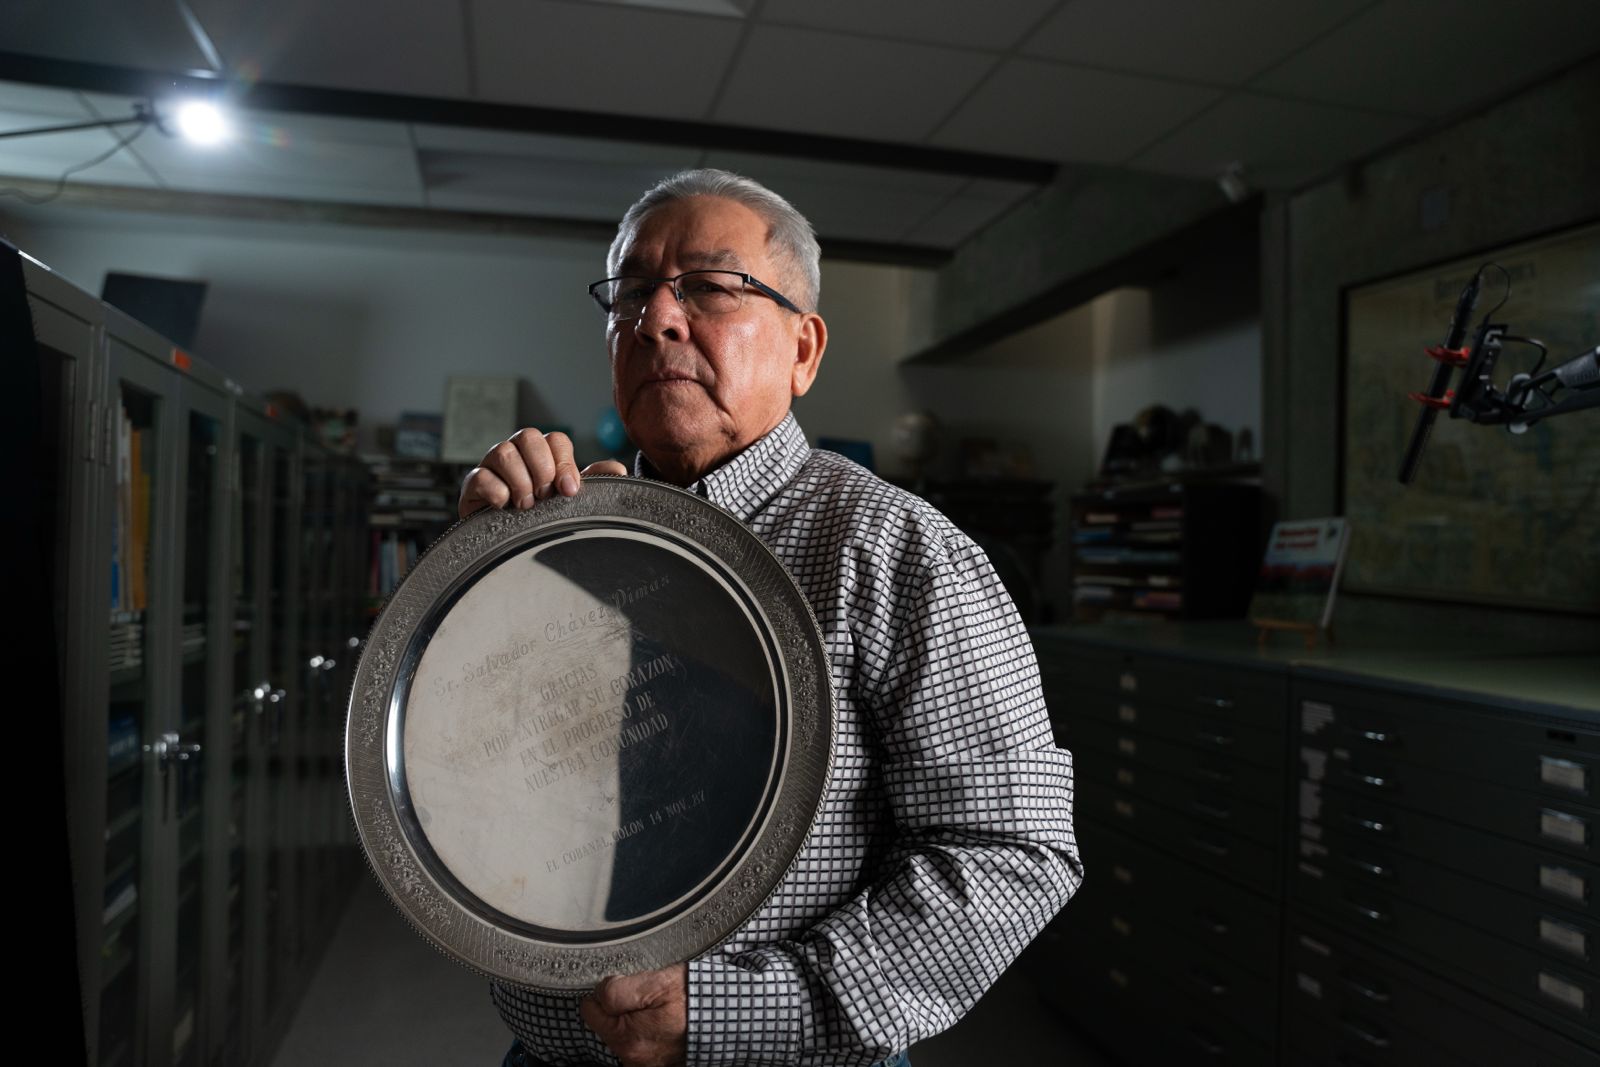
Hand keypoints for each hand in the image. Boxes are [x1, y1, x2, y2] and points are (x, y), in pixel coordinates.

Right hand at [458, 429, 627, 516]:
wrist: (510, 544)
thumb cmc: (543, 516)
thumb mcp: (571, 499)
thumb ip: (594, 482)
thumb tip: (618, 471)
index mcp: (543, 455)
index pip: (555, 440)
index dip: (564, 462)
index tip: (569, 490)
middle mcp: (518, 454)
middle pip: (528, 436)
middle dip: (542, 467)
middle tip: (545, 496)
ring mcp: (492, 466)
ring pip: (503, 451)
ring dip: (520, 480)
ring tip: (527, 505)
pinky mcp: (473, 484)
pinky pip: (480, 476)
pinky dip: (496, 492)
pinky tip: (505, 508)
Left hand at [578, 964, 687, 1066]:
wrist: (727, 1015)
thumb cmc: (695, 999)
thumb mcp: (656, 983)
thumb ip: (617, 990)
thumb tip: (598, 993)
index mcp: (627, 1039)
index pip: (590, 1009)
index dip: (606, 992)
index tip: (627, 987)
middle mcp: (633, 1058)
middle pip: (607, 1022)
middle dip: (622, 1007)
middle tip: (650, 998)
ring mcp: (646, 1063)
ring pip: (623, 1031)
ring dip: (636, 1018)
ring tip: (661, 1009)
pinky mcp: (657, 1063)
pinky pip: (640, 1041)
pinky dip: (647, 1030)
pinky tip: (664, 1022)